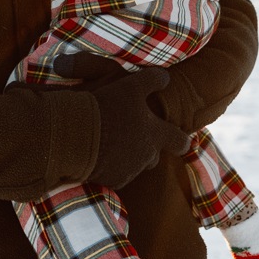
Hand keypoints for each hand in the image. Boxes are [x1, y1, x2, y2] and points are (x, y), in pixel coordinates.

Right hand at [54, 53, 190, 187]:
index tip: (184, 141)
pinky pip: (114, 175)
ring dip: (127, 158)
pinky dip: (109, 167)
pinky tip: (98, 155)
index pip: (179, 141)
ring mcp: (128, 171)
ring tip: (110, 144)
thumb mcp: (131, 86)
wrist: (74, 135)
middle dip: (149, 150)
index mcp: (155, 135)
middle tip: (135, 139)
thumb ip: (152, 81)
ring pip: (134, 167)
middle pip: (155, 157)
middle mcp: (146, 156)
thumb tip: (166, 77)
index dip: (181, 140)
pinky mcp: (110, 181)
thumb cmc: (106, 108)